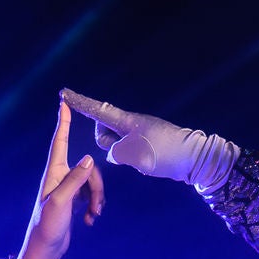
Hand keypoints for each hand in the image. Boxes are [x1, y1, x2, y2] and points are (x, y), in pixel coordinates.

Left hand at [17, 100, 103, 258]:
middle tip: (97, 209)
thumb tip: (89, 158)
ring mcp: (67, 190)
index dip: (63, 123)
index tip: (64, 104)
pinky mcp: (73, 202)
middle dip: (97, 187)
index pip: (59, 142)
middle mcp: (60, 178)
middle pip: (88, 170)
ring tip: (93, 217)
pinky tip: (90, 220)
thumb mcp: (62, 202)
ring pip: (92, 183)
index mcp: (53, 173)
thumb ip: (75, 180)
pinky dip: (93, 207)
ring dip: (97, 199)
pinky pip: (90, 196)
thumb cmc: (47, 225)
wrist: (45, 249)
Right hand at [60, 90, 236, 192]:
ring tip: (144, 160)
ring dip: (122, 155)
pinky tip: (149, 164)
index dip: (79, 104)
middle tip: (128, 152)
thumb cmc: (162, 152)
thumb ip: (115, 152)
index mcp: (126, 121)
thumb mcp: (131, 153)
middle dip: (106, 142)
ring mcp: (141, 135)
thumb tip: (116, 153)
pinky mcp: (149, 146)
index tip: (63, 94)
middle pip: (105, 132)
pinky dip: (134, 159)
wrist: (194, 159)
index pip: (96, 110)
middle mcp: (132, 124)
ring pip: (118, 145)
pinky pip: (131, 152)